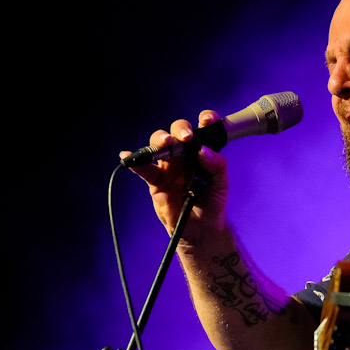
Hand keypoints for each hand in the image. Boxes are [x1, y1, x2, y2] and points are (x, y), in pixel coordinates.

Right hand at [119, 110, 229, 246]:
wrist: (201, 230)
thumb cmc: (213, 204)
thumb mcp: (221, 185)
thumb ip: (217, 166)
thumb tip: (203, 150)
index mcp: (201, 152)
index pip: (202, 130)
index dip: (204, 120)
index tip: (207, 120)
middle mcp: (183, 155)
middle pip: (177, 132)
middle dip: (179, 129)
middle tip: (185, 137)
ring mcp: (168, 167)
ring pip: (159, 146)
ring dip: (160, 141)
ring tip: (165, 144)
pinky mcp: (156, 181)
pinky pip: (144, 169)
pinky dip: (135, 162)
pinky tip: (127, 156)